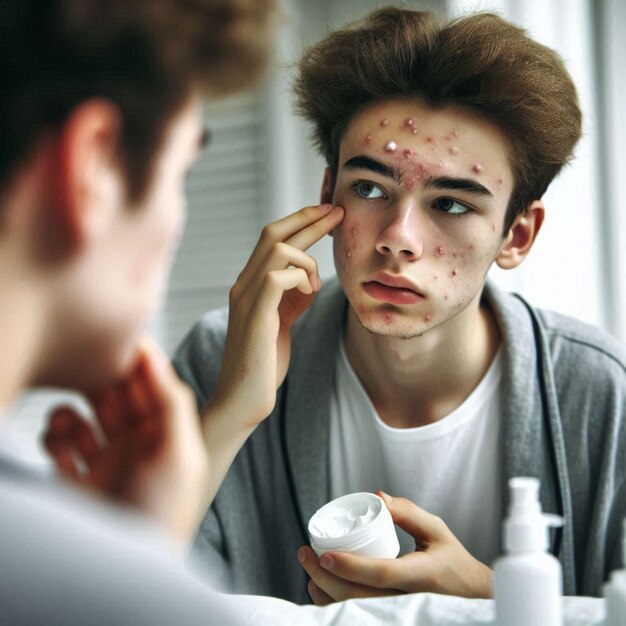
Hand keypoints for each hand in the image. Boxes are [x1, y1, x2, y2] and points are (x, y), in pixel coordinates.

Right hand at [43, 337, 208, 545]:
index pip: (150, 386)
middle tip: (84, 368)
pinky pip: (59, 443)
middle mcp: (133, 445)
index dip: (136, 361)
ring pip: (83, 416)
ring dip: (72, 410)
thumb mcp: (179, 454)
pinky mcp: (76, 480)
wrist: (128, 570)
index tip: (119, 337)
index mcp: (163, 434)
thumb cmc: (163, 513)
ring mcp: (103, 462)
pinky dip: (54, 435)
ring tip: (67, 417)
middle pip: (114, 396)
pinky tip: (57, 440)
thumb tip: (156, 359)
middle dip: (100, 382)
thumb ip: (171, 404)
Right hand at [209, 203, 343, 424]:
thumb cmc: (262, 365)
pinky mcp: (255, 317)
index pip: (272, 238)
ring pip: (277, 249)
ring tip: (318, 281)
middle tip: (338, 212)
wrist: (241, 401)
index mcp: (249, 285)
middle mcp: (244, 285)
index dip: (300, 221)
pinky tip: (309, 293)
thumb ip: (290, 300)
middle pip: (273, 233)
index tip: (328, 213)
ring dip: (307, 257)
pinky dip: (300, 277)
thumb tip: (309, 280)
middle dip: (309, 219)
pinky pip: (277, 278)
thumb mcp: (280, 324)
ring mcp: (246, 299)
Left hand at [298, 491, 492, 604]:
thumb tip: (377, 496)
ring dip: (324, 593)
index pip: (380, 575)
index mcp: (421, 576)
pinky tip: (322, 589)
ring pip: (353, 612)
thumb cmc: (452, 562)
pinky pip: (358, 617)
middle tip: (305, 554)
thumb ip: (408, 512)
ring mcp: (398, 616)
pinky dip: (335, 606)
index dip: (349, 567)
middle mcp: (408, 602)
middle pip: (358, 597)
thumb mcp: (436, 531)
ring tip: (310, 570)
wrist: (472, 600)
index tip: (324, 554)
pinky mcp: (391, 622)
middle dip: (323, 577)